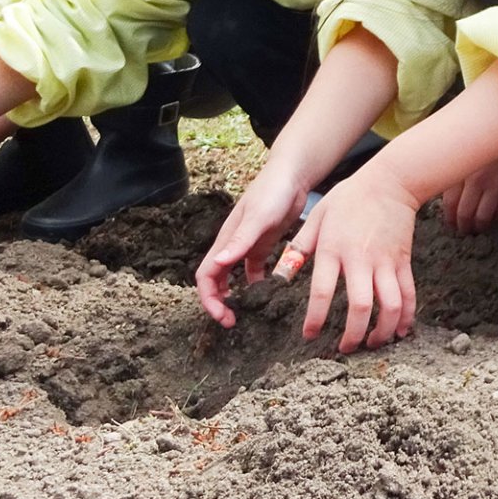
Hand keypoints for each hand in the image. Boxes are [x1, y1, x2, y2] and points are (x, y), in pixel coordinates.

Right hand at [195, 165, 310, 327]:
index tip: (223, 316)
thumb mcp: (258, 217)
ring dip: (233, 297)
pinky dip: (256, 285)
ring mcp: (247, 247)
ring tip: (246, 314)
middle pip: (215, 280)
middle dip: (217, 303)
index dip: (209, 298)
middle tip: (232, 322)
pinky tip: (267, 295)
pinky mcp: (263, 246)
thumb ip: (240, 240)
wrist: (291, 176)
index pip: (206, 276)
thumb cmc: (272, 193)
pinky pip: (253, 271)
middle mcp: (232, 246)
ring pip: (232, 278)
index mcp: (226, 241)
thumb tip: (219, 263)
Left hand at [295, 170, 420, 351]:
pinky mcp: (403, 262)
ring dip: (383, 330)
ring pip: (390, 305)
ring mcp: (386, 262)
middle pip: (361, 307)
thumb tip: (281, 274)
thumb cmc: (348, 199)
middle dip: (353, 334)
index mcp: (334, 250)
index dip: (316, 319)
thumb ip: (300, 247)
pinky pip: (408, 294)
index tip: (310, 336)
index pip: (322, 292)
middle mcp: (361, 259)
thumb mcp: (317, 217)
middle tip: (345, 348)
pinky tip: (400, 331)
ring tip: (373, 343)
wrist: (389, 182)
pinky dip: (406, 316)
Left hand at [440, 153, 497, 233]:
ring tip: (477, 228)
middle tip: (462, 230)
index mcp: (462, 169)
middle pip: (465, 213)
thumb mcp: (465, 150)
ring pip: (484, 216)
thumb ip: (455, 169)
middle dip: (462, 226)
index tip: (450, 223)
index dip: (449, 217)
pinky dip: (496, 217)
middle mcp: (478, 178)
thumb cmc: (487, 137)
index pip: (450, 203)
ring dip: (479, 226)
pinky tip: (493, 218)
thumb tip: (445, 192)